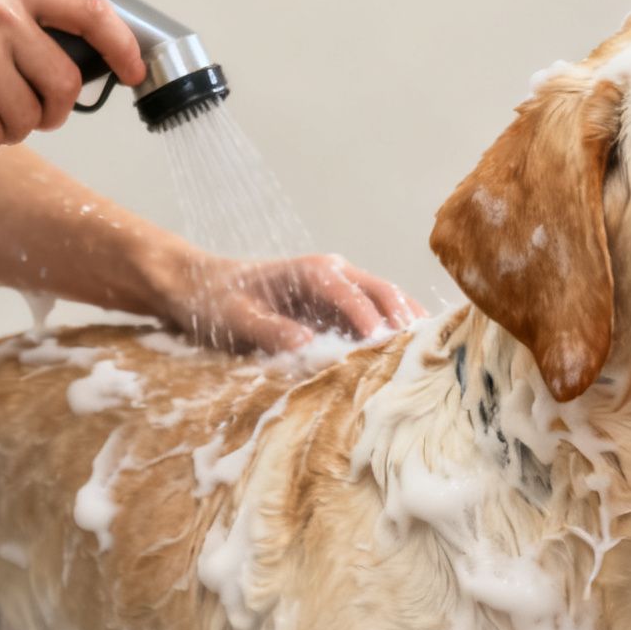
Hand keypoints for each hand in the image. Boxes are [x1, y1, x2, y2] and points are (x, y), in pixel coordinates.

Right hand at [0, 0, 148, 162]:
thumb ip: (18, 18)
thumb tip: (73, 62)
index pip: (91, 12)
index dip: (122, 47)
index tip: (132, 70)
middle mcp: (0, 14)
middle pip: (64, 83)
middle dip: (52, 112)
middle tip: (30, 116)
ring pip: (29, 117)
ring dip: (7, 131)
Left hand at [159, 253, 425, 353]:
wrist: (200, 287)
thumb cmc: (216, 300)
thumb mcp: (235, 319)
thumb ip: (271, 331)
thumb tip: (309, 347)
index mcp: (312, 271)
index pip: (353, 294)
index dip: (372, 320)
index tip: (386, 346)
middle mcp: (333, 275)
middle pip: (383, 293)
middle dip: (405, 320)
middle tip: (426, 353)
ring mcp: (340, 291)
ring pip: (386, 304)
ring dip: (407, 327)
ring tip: (430, 358)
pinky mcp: (338, 309)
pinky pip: (374, 319)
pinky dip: (393, 334)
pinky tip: (407, 358)